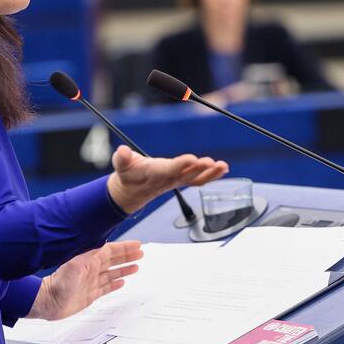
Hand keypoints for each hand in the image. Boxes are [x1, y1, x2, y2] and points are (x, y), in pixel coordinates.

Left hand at [28, 240, 143, 319]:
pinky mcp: (90, 294)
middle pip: (113, 260)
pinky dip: (115, 284)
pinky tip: (122, 282)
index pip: (110, 251)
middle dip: (127, 256)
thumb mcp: (74, 267)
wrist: (48, 302)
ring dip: (124, 269)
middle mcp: (91, 270)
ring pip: (112, 273)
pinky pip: (106, 287)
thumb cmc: (57, 285)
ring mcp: (91, 282)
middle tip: (140, 253)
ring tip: (136, 267)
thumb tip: (102, 247)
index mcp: (89, 260)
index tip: (136, 245)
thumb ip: (90, 257)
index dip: (124, 248)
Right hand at [106, 145, 228, 213]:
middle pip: (187, 176)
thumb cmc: (127, 175)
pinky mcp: (181, 180)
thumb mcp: (121, 165)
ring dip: (211, 173)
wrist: (131, 191)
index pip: (170, 170)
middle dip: (200, 170)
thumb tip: (122, 152)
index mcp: (155, 174)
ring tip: (223, 166)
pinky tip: (222, 168)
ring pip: (196, 179)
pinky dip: (212, 174)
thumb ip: (122, 158)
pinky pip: (199, 179)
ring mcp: (177, 181)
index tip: (192, 158)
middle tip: (211, 162)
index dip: (181, 165)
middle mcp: (169, 179)